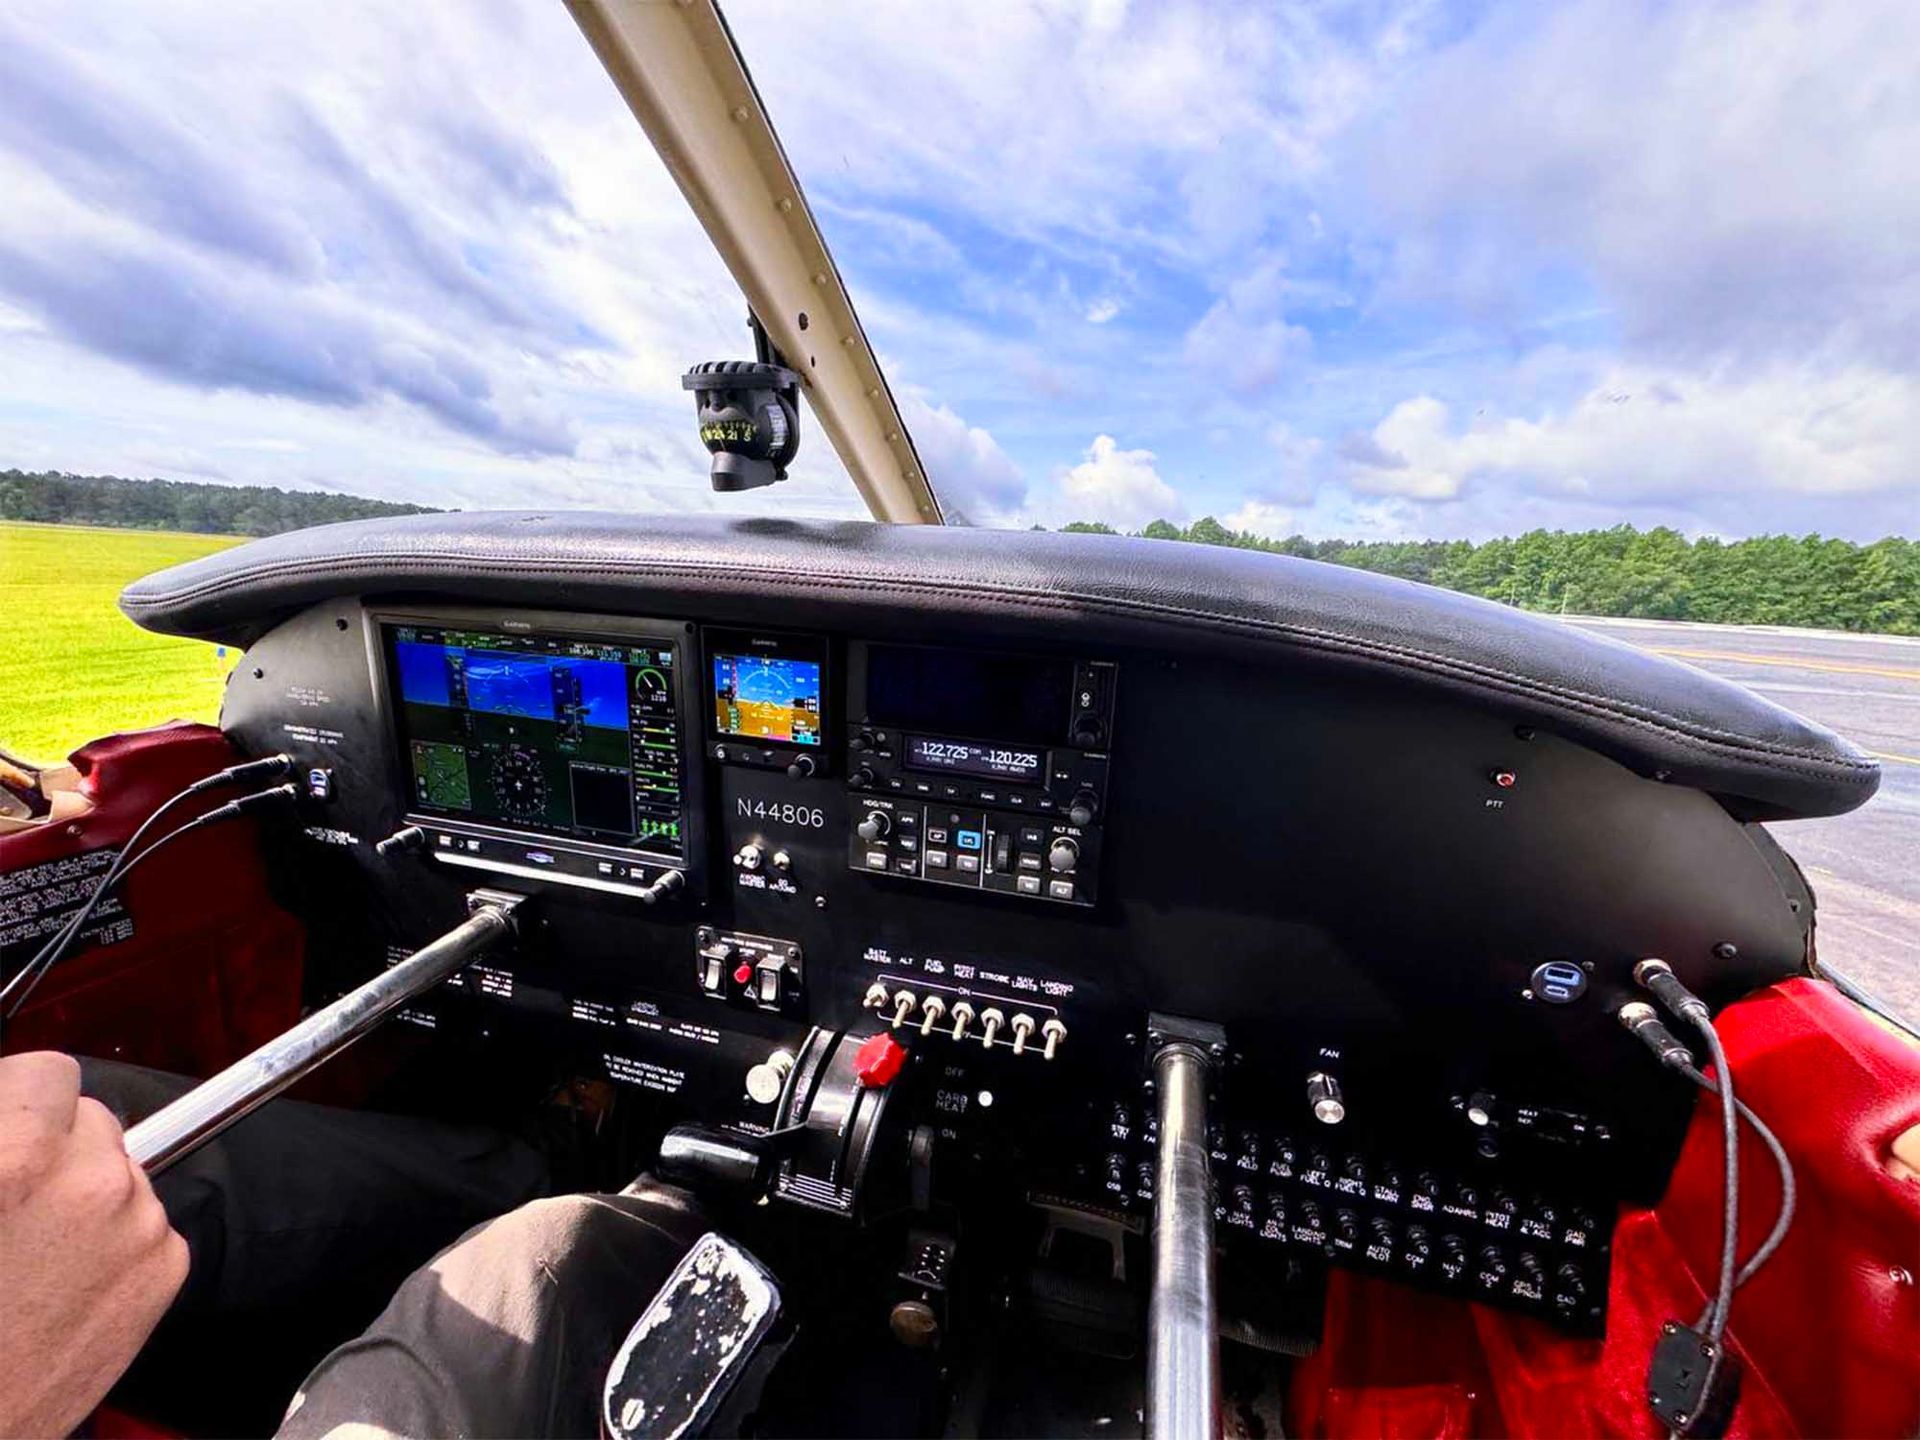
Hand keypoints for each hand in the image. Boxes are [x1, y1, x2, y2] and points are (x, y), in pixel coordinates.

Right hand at [0, 1052, 186, 1436]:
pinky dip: (116, 1240)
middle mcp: (92, 1183)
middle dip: (59, 1147)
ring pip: (122, 1171)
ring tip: (35, 1251)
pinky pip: (147, 1221)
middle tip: (19, 1196)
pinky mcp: (167, 1267)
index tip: (14, 1118)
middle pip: (95, 1120)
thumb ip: (0, 1134)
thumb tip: (16, 1102)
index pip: (52, 1073)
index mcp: (19, 1159)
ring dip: (88, 1194)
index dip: (25, 1098)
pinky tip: (67, 1281)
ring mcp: (139, 1225)